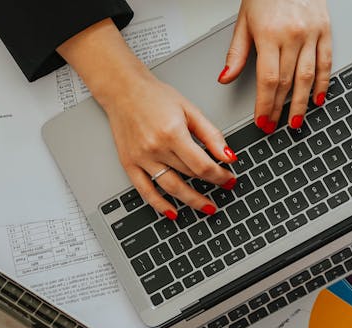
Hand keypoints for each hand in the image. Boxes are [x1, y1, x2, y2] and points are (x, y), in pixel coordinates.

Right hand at [58, 19, 235, 219]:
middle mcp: (155, 148)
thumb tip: (228, 156)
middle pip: (189, 175)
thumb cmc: (155, 97)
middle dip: (210, 184)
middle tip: (224, 188)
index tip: (229, 178)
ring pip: (170, 188)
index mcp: (172, 133)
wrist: (123, 91)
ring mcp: (141, 159)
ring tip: (206, 207)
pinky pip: (145, 191)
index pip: (202, 165)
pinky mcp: (130, 164)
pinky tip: (172, 212)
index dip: (219, 175)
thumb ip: (210, 134)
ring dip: (191, 200)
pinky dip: (159, 205)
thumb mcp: (190, 110)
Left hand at [219, 0, 331, 132]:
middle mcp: (293, 35)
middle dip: (279, 109)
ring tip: (295, 121)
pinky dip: (323, 82)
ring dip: (301, 103)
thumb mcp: (244, 22)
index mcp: (269, 35)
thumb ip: (236, 53)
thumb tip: (225, 78)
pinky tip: (318, 98)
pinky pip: (326, 62)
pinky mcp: (325, 30)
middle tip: (274, 126)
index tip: (261, 121)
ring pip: (308, 76)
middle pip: (286, 82)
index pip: (267, 80)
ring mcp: (312, 33)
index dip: (265, 105)